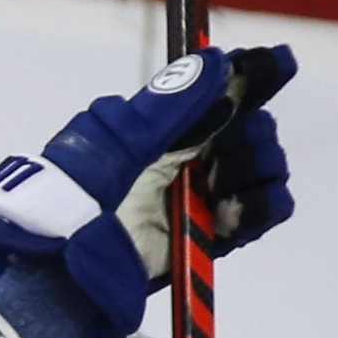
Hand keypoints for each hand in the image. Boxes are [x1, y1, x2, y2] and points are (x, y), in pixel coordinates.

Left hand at [0, 45, 295, 337]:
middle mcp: (185, 159)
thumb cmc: (73, 203)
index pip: (220, 93)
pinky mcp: (210, 237)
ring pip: (263, 167)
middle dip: (249, 133)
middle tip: (219, 154)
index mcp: (161, 128)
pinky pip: (263, 212)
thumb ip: (170, 106)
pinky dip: (261, 205)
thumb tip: (218, 62)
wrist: (60, 275)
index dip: (252, 76)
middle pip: (252, 129)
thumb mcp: (117, 145)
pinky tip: (233, 207)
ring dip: (254, 169)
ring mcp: (200, 198)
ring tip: (217, 187)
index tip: (278, 65)